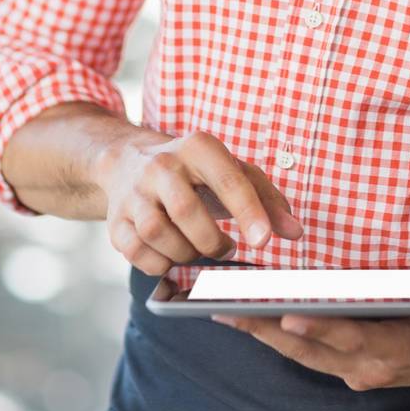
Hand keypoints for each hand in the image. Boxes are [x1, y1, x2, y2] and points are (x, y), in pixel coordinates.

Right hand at [95, 130, 303, 276]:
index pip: (228, 180)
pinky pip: (136, 252)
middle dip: (211, 241)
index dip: (248, 212)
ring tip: (198, 249)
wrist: (128, 160)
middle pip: (186, 212)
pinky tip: (172, 255)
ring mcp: (134, 192)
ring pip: (157, 233)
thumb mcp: (232, 171)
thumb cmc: (195, 171)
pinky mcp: (115, 219)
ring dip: (185, 253)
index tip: (264, 240)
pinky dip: (159, 263)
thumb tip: (295, 232)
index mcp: (198, 147)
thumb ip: (267, 199)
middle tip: (226, 248)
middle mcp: (162, 164)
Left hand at [211, 307, 409, 392]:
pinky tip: (246, 315)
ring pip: (302, 352)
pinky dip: (274, 334)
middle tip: (229, 309)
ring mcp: (357, 367)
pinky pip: (305, 350)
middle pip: (313, 348)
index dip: (323, 328)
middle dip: (270, 330)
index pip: (355, 339)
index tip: (290, 315)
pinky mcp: (349, 361)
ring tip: (222, 309)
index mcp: (402, 352)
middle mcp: (372, 365)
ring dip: (262, 334)